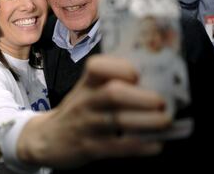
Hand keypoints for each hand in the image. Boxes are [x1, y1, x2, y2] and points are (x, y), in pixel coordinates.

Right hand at [17, 55, 170, 168]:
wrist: (47, 138)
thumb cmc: (77, 111)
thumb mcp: (86, 91)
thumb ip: (111, 83)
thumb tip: (157, 83)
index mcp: (86, 83)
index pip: (97, 66)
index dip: (120, 67)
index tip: (137, 74)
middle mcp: (85, 101)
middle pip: (113, 94)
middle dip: (142, 98)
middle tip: (162, 102)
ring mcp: (86, 125)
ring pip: (118, 120)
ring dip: (147, 121)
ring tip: (165, 121)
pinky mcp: (89, 148)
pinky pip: (118, 147)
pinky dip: (141, 146)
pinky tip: (156, 144)